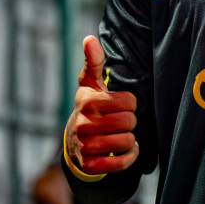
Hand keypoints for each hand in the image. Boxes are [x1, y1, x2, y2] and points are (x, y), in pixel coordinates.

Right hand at [65, 36, 138, 174]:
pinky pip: (121, 163)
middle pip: (129, 122)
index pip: (129, 101)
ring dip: (130, 140)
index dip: (130, 103)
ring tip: (121, 135)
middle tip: (121, 122)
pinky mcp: (89, 165)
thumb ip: (94, 61)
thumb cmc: (89, 106)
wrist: (74, 141)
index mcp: (87, 102)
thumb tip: (90, 38)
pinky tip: (125, 151)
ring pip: (126, 142)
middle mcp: (83, 124)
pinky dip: (129, 157)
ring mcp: (85, 146)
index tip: (121, 105)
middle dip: (130, 122)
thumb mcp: (90, 83)